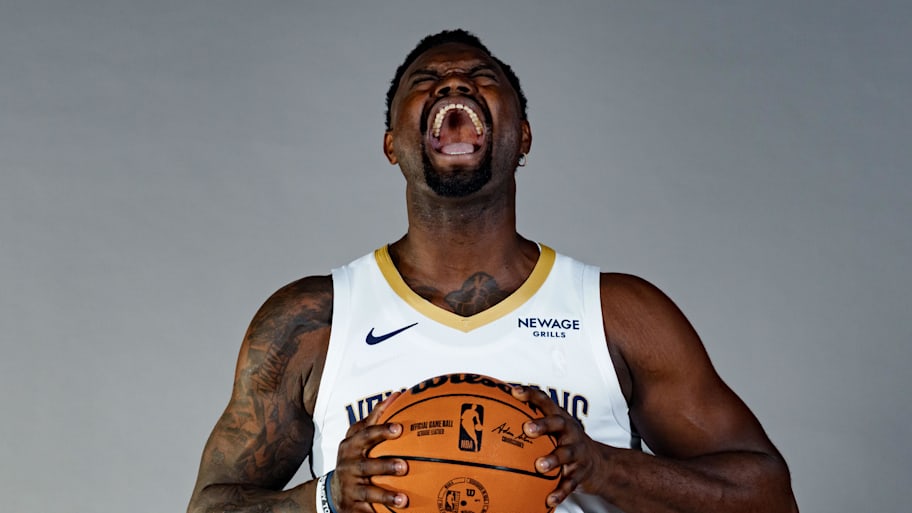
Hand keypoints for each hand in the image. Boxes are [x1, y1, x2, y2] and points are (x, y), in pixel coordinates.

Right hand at [331, 392, 408, 511]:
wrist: (333, 491)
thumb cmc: (353, 457)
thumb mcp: (359, 436)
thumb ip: (376, 417)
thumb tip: (398, 394)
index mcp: (351, 446)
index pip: (366, 436)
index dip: (381, 431)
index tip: (399, 428)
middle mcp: (349, 467)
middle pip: (366, 466)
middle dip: (385, 466)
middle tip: (404, 467)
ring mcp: (350, 488)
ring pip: (368, 493)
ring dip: (386, 496)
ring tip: (404, 500)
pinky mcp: (352, 507)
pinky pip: (366, 512)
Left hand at [512, 385, 608, 507]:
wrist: (600, 464)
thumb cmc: (568, 443)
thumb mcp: (555, 429)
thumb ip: (532, 422)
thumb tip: (497, 416)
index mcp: (560, 419)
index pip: (545, 402)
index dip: (531, 395)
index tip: (514, 392)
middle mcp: (570, 432)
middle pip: (558, 423)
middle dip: (543, 424)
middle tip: (527, 429)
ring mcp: (577, 452)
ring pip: (566, 454)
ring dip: (553, 459)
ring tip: (540, 466)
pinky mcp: (580, 473)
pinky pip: (569, 483)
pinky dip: (560, 492)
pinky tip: (549, 499)